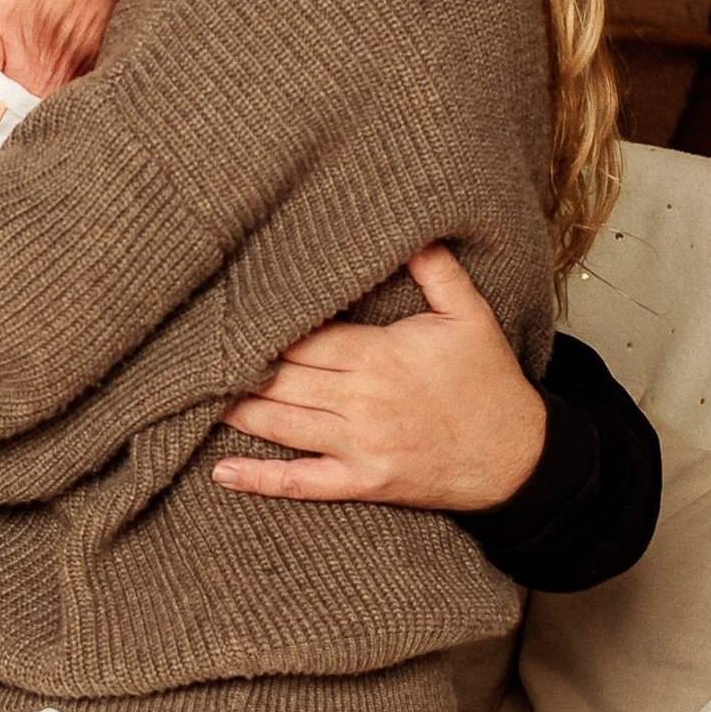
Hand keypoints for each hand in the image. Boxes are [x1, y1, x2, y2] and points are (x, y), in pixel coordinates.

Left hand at [212, 245, 547, 513]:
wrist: (522, 459)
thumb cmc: (490, 382)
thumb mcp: (471, 315)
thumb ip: (437, 271)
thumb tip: (412, 228)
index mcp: (379, 354)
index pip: (304, 336)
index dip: (264, 326)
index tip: (228, 312)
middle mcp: (362, 400)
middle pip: (283, 377)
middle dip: (238, 364)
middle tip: (191, 352)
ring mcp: (361, 446)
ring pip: (282, 424)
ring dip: (236, 409)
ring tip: (188, 396)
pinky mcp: (365, 482)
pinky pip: (304, 483)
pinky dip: (261, 479)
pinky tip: (222, 472)